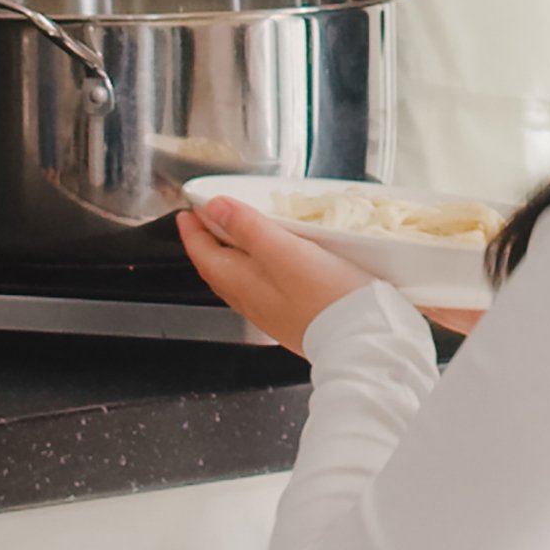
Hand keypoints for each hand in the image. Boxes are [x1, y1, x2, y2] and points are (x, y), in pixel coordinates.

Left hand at [176, 196, 375, 348]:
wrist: (362, 340)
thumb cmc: (326, 297)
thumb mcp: (284, 252)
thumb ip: (248, 228)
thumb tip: (214, 208)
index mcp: (243, 283)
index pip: (205, 255)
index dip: (193, 231)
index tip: (187, 212)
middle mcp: (252, 301)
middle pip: (218, 269)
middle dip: (209, 243)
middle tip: (205, 221)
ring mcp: (273, 312)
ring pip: (240, 280)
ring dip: (232, 257)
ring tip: (236, 238)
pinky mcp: (294, 317)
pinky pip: (263, 289)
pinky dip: (258, 270)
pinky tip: (275, 265)